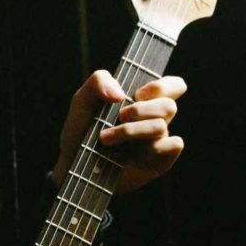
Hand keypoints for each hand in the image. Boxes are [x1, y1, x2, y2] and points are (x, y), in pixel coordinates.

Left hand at [52, 69, 186, 193]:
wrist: (71, 164)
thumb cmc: (81, 130)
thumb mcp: (83, 100)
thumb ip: (99, 81)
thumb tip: (120, 94)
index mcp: (144, 102)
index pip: (173, 86)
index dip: (161, 86)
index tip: (137, 94)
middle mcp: (154, 121)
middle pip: (169, 106)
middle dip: (141, 109)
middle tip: (119, 116)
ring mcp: (156, 142)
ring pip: (161, 126)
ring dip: (130, 130)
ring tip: (104, 138)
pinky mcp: (158, 161)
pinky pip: (173, 146)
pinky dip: (154, 147)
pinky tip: (130, 155)